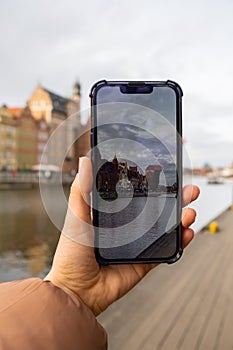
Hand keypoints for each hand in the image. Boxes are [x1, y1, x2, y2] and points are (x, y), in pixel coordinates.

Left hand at [45, 157, 199, 315]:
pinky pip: (165, 250)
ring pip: (165, 228)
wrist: (77, 290)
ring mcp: (137, 244)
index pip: (136, 195)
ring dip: (181, 217)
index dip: (151, 184)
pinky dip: (179, 242)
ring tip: (190, 209)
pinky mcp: (144, 261)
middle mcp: (127, 228)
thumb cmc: (71, 254)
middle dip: (174, 198)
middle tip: (187, 189)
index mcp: (112, 215)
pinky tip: (186, 232)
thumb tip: (85, 160)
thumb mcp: (76, 217)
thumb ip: (82, 190)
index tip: (164, 172)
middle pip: (156, 209)